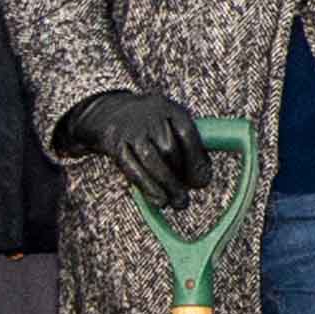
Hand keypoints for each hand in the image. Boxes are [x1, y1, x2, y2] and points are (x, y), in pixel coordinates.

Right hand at [60, 88, 213, 204]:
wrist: (112, 113)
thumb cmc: (154, 125)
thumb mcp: (173, 123)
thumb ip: (189, 146)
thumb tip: (202, 177)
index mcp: (171, 110)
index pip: (186, 134)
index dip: (196, 160)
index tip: (202, 182)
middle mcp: (150, 117)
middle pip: (168, 148)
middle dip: (180, 176)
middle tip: (188, 196)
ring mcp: (131, 131)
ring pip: (150, 160)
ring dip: (166, 185)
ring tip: (178, 203)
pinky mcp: (116, 145)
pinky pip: (131, 168)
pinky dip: (147, 186)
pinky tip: (159, 201)